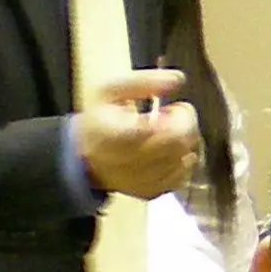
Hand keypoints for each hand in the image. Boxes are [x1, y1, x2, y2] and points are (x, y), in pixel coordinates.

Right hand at [75, 69, 200, 199]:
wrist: (85, 157)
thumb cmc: (101, 120)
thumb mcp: (112, 91)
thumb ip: (144, 81)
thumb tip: (178, 79)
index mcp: (111, 133)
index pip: (151, 130)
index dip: (172, 118)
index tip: (168, 108)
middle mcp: (125, 162)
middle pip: (177, 142)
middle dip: (184, 123)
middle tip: (172, 115)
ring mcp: (140, 181)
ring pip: (183, 159)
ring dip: (184, 141)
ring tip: (165, 132)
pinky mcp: (150, 192)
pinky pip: (182, 176)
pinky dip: (181, 161)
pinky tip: (166, 151)